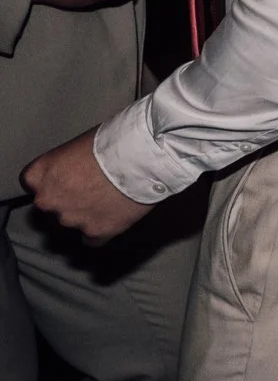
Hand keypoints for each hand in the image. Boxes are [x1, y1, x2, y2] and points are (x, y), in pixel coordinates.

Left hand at [23, 130, 149, 242]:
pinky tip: (113, 218)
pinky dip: (100, 231)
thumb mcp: (80, 144)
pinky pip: (92, 239)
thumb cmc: (114, 141)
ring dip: (86, 214)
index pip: (31, 182)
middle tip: (91, 188)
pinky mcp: (95, 231)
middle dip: (67, 200)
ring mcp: (71, 218)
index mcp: (41, 174)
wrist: (142, 157)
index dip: (51, 180)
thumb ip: (68, 164)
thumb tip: (77, 169)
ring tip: (110, 200)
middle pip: (51, 205)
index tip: (65, 177)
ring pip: (72, 221)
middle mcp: (49, 199)